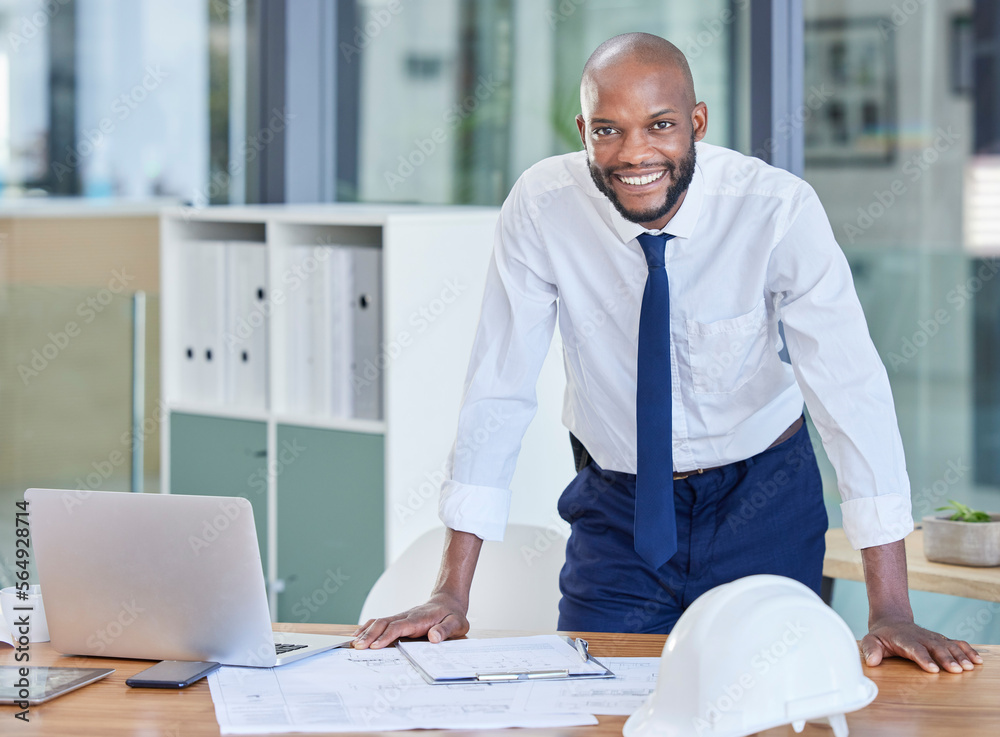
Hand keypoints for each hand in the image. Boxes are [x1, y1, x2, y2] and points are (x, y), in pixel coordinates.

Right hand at [352, 593, 469, 648]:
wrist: (448, 602)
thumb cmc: (452, 615)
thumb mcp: (456, 623)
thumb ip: (445, 630)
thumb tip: (434, 637)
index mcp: (419, 619)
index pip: (398, 627)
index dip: (386, 636)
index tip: (375, 646)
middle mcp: (406, 616)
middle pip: (384, 623)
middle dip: (370, 635)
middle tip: (358, 648)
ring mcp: (401, 617)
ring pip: (379, 622)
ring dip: (366, 632)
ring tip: (354, 644)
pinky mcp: (399, 620)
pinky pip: (381, 622)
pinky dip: (368, 628)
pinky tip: (359, 635)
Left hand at [861, 618, 982, 673]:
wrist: (892, 621)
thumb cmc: (882, 636)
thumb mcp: (871, 641)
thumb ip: (870, 650)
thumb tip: (872, 661)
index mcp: (904, 639)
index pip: (914, 649)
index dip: (924, 659)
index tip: (933, 670)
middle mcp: (921, 637)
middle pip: (935, 647)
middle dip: (946, 659)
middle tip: (957, 671)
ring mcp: (932, 638)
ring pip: (948, 645)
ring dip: (960, 656)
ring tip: (970, 667)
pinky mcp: (940, 639)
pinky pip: (956, 643)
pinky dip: (968, 650)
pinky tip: (977, 660)